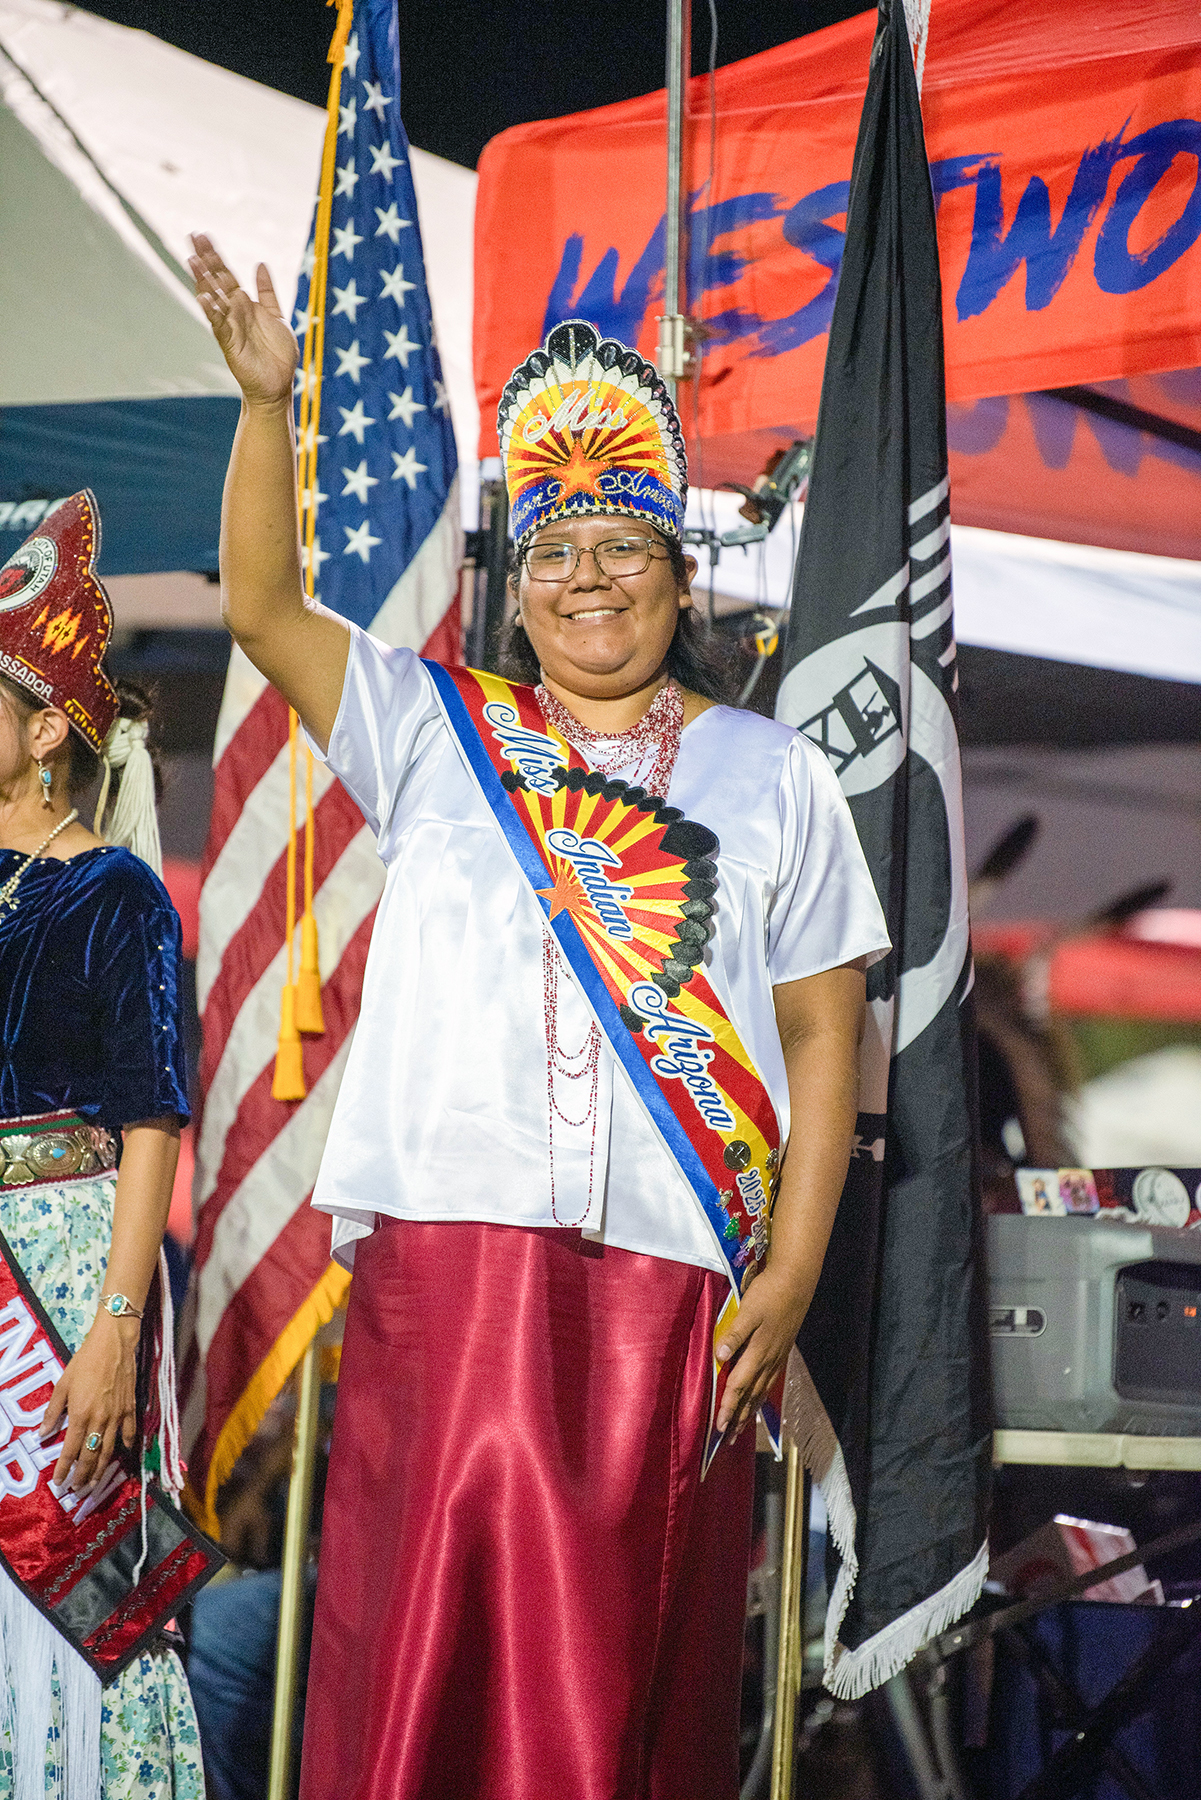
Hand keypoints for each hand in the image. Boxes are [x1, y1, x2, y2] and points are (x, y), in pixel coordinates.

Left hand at [39, 1311, 138, 1492]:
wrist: (114, 1344)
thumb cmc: (85, 1361)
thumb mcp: (62, 1384)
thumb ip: (53, 1411)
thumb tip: (43, 1433)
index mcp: (80, 1415)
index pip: (70, 1450)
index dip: (64, 1469)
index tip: (59, 1483)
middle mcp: (99, 1420)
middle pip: (91, 1456)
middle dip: (82, 1477)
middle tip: (76, 1491)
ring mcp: (118, 1416)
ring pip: (109, 1451)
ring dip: (100, 1470)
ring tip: (93, 1484)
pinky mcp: (131, 1408)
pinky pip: (129, 1433)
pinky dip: (126, 1445)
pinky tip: (122, 1454)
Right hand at [189, 233, 297, 409]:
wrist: (278, 385)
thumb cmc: (277, 354)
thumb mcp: (276, 316)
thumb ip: (267, 291)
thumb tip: (260, 263)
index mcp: (244, 303)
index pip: (225, 273)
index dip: (214, 255)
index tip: (201, 234)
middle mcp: (233, 312)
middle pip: (216, 280)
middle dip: (205, 259)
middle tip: (192, 237)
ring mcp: (230, 327)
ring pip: (213, 299)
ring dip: (203, 281)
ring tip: (193, 261)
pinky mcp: (230, 344)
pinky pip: (219, 326)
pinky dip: (212, 312)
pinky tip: (204, 298)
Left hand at [714, 1264, 807, 1441]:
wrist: (796, 1282)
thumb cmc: (768, 1294)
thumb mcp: (747, 1311)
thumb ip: (734, 1335)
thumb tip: (720, 1358)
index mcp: (758, 1352)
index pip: (738, 1387)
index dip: (728, 1408)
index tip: (719, 1428)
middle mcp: (768, 1360)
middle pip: (750, 1396)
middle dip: (739, 1418)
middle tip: (728, 1439)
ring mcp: (777, 1357)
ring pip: (761, 1392)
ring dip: (750, 1411)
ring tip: (741, 1428)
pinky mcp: (781, 1351)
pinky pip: (769, 1382)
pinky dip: (761, 1396)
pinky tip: (759, 1399)